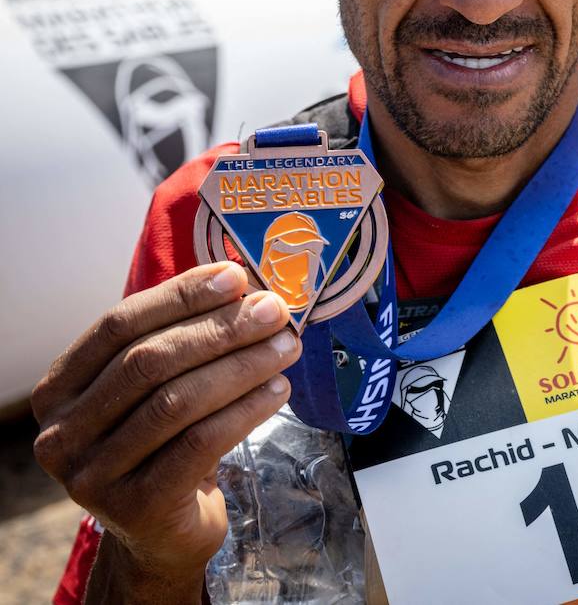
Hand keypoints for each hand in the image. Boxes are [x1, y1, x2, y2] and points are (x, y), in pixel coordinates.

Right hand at [31, 262, 301, 586]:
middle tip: (274, 313)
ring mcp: (92, 475)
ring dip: (241, 366)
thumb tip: (243, 285)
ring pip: (177, 402)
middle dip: (220, 330)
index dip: (179, 296)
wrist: (161, 532)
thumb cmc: (163, 444)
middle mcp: (61, 433)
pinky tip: (277, 390)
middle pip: (149, 362)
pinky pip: (199, 444)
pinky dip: (245, 411)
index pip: (118, 325)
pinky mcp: (135, 508)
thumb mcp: (156, 390)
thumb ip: (180, 340)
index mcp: (58, 389)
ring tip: (286, 347)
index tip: (236, 277)